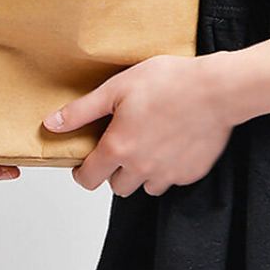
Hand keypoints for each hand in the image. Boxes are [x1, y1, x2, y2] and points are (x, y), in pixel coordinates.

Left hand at [43, 52, 236, 196]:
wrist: (218, 90)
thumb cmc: (171, 82)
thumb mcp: (117, 88)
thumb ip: (82, 111)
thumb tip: (51, 125)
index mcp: (118, 148)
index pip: (88, 179)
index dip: (83, 173)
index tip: (87, 164)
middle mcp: (141, 168)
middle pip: (118, 187)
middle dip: (116, 170)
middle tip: (125, 144)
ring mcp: (168, 173)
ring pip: (147, 186)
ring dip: (144, 172)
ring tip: (152, 143)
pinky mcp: (191, 173)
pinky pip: (173, 179)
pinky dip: (170, 167)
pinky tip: (175, 142)